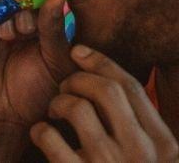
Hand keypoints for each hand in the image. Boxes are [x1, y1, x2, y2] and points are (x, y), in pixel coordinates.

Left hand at [29, 45, 177, 161]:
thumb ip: (137, 123)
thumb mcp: (146, 152)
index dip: (100, 62)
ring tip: (54, 112)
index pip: (132, 87)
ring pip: (76, 106)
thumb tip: (104, 72)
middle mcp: (140, 152)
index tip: (77, 51)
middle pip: (106, 89)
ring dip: (58, 102)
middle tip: (64, 86)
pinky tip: (42, 135)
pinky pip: (47, 135)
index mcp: (163, 144)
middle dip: (77, 79)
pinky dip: (39, 130)